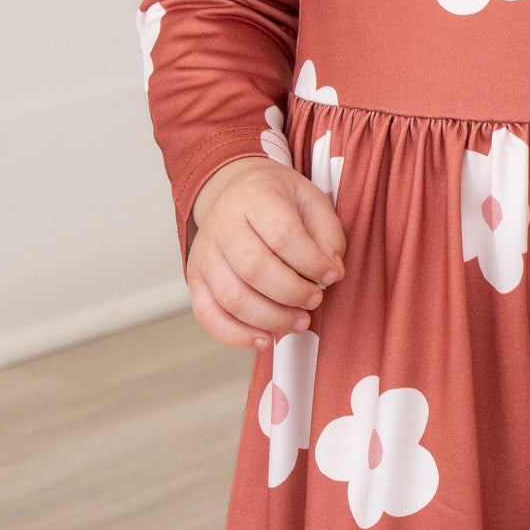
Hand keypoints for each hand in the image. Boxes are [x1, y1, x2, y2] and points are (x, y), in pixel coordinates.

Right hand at [186, 158, 346, 351]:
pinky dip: (236, 335)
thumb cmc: (277, 199)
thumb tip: (333, 271)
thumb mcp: (311, 200)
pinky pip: (208, 315)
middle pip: (255, 269)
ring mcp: (205, 254)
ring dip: (271, 318)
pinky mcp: (195, 279)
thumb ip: (328, 232)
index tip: (332, 275)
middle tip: (316, 300)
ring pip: (232, 297)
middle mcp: (223, 225)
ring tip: (300, 321)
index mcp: (255, 198)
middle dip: (292, 293)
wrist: (232, 190)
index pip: (282, 235)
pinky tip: (265, 339)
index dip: (311, 262)